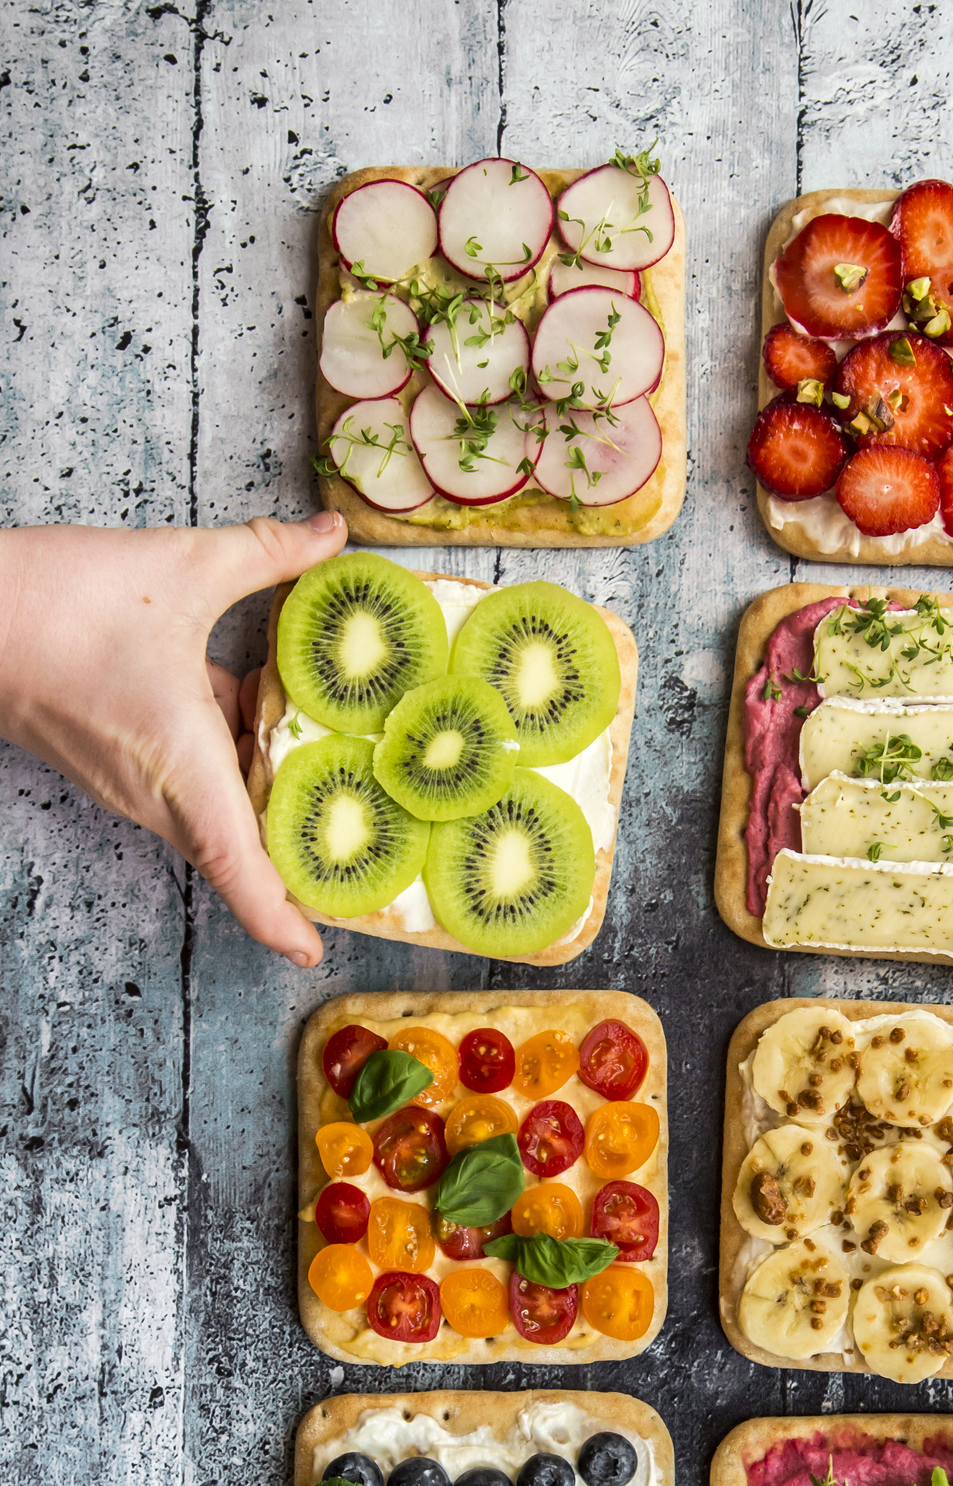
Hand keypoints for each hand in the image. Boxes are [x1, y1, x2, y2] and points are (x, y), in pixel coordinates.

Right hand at [0, 513, 347, 965]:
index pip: (240, 870)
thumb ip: (266, 555)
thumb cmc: (58, 604)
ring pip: (215, 810)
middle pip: (239, 850)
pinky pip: (187, 780)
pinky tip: (263, 713)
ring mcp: (132, 781)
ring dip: (266, 801)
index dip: (280, 919)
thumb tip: (330, 535)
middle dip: (295, 863)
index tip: (314, 951)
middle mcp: (158, 792)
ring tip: (337, 783)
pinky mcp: (115, 759)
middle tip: (360, 864)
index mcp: (184, 769)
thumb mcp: (182, 568)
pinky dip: (229, 762)